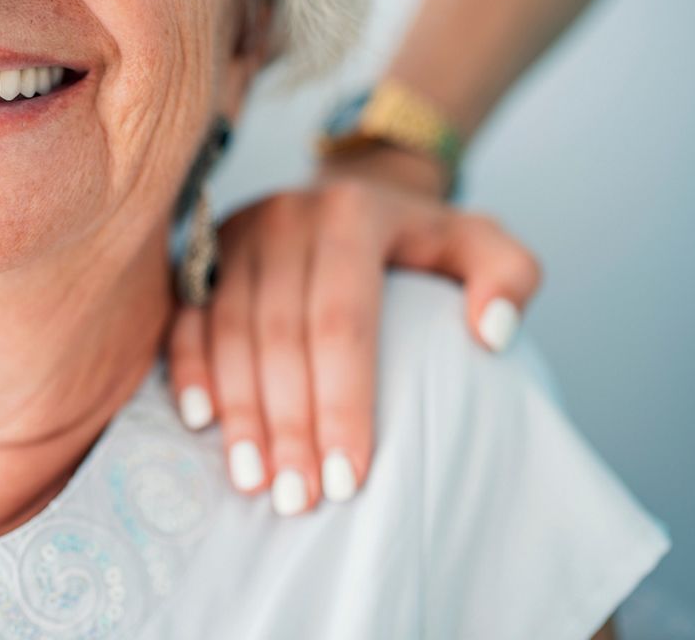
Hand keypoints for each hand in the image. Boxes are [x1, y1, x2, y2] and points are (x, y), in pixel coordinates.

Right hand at [165, 147, 541, 515]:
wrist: (352, 195)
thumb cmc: (420, 239)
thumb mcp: (480, 242)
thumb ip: (509, 277)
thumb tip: (491, 333)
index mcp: (353, 214)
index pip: (343, 321)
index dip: (342, 403)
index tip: (349, 477)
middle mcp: (287, 218)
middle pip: (280, 336)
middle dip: (288, 426)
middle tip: (298, 498)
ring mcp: (238, 236)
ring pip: (230, 334)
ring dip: (240, 415)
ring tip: (254, 481)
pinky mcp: (203, 255)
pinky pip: (186, 318)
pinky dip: (189, 370)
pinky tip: (202, 422)